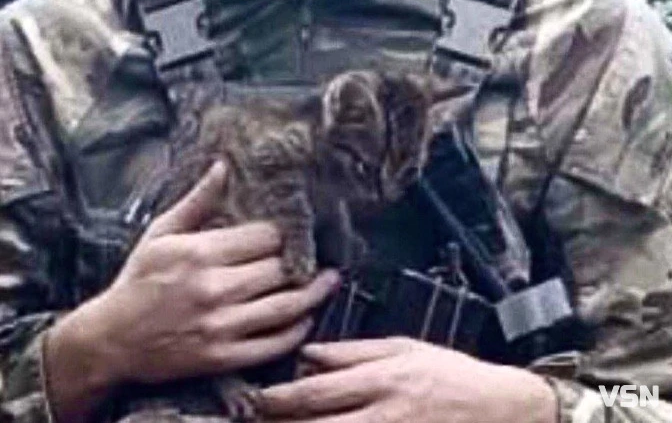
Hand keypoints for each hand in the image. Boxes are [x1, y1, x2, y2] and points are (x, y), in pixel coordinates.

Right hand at [44, 161, 338, 416]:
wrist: (111, 339)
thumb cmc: (138, 279)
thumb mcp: (162, 232)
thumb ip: (199, 200)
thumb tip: (224, 164)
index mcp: (200, 253)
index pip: (264, 237)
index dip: (285, 232)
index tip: (298, 226)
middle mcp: (213, 289)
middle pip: (279, 269)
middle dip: (303, 259)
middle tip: (321, 250)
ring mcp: (219, 326)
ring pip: (284, 307)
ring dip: (314, 293)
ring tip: (329, 280)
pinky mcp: (221, 357)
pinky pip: (271, 345)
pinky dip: (296, 331)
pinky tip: (306, 317)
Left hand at [260, 337, 556, 422]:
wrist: (498, 408)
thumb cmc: (448, 372)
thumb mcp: (403, 348)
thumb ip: (354, 352)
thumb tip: (310, 353)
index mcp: (383, 377)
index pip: (320, 390)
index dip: (283, 397)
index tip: (257, 398)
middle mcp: (385, 413)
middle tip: (255, 419)